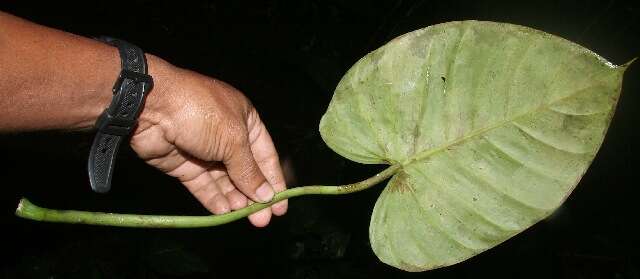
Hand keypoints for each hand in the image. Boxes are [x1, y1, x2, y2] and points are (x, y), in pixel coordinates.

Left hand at [129, 56, 287, 226]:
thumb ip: (250, 171)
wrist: (151, 106)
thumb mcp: (233, 140)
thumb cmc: (201, 113)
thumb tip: (268, 195)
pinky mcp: (183, 164)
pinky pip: (202, 184)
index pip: (265, 155)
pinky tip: (224, 211)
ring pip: (224, 180)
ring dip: (235, 198)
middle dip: (254, 195)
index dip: (274, 180)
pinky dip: (213, 198)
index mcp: (245, 119)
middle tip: (262, 219)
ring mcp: (203, 150)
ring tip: (244, 215)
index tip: (281, 206)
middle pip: (245, 170)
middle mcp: (226, 134)